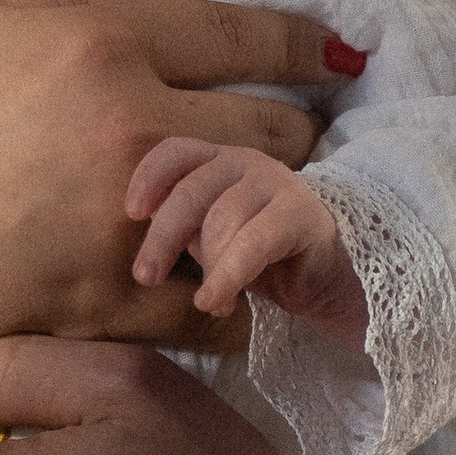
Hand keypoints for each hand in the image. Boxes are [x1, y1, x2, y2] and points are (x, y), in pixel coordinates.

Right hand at [0, 0, 361, 364]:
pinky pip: (222, 309)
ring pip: (261, 217)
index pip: (245, 32)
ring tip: (290, 214)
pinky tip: (244, 291)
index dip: (301, 42)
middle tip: (308, 136)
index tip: (333, 53)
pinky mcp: (122, 305)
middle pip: (279, 128)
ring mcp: (139, 223)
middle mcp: (142, 126)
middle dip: (303, 130)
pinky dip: (241, 299)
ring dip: (282, 214)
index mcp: (105, 41)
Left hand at [128, 138, 368, 349]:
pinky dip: (228, 276)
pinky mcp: (300, 214)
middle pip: (192, 190)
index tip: (132, 214)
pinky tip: (215, 302)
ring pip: (223, 218)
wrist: (324, 274)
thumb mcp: (211, 239)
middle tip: (146, 276)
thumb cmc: (259, 254)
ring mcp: (276, 184)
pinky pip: (253, 243)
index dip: (149, 177)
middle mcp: (246, 162)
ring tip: (206, 301)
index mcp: (218, 161)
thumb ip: (184, 229)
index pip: (176, 152)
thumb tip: (149, 238)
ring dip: (207, 266)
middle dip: (163, 236)